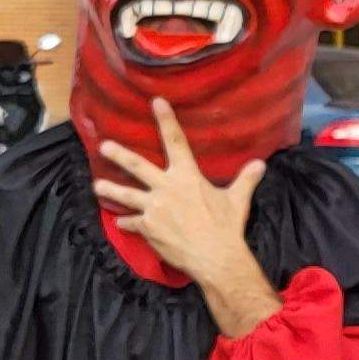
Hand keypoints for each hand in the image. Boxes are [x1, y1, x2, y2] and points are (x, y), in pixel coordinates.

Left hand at [95, 99, 281, 332]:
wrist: (214, 257)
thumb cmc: (226, 227)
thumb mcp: (237, 200)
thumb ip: (245, 180)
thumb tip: (261, 164)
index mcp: (187, 176)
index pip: (175, 141)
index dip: (166, 120)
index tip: (156, 102)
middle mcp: (166, 188)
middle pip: (137, 166)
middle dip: (119, 154)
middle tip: (104, 146)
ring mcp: (153, 208)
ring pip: (126, 195)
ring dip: (111, 189)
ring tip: (97, 186)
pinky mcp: (147, 228)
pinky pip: (133, 223)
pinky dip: (127, 223)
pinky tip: (120, 222)